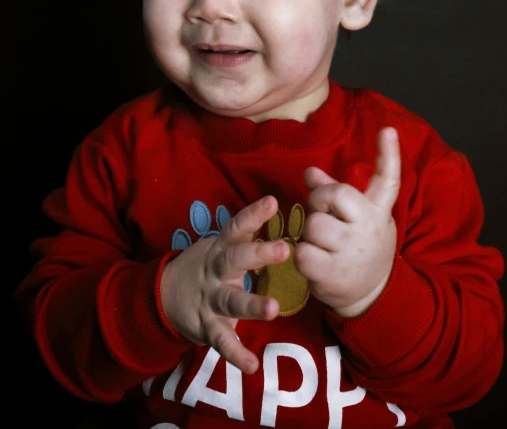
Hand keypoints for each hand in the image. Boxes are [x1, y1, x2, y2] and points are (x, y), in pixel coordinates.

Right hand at [160, 195, 289, 373]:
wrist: (161, 296)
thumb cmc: (206, 267)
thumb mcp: (220, 246)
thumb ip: (246, 233)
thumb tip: (278, 207)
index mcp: (221, 249)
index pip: (237, 227)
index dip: (253, 214)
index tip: (272, 201)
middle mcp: (216, 271)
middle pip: (235, 259)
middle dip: (259, 254)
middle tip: (285, 250)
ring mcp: (210, 299)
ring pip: (231, 300)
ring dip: (251, 305)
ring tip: (273, 309)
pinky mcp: (206, 326)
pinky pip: (222, 341)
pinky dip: (236, 354)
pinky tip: (252, 365)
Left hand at [294, 127, 400, 317]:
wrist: (371, 295)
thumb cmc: (358, 246)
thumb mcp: (356, 219)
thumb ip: (333, 194)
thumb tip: (310, 171)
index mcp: (376, 211)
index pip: (387, 180)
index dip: (388, 154)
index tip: (387, 130)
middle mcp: (369, 228)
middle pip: (334, 195)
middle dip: (319, 200)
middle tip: (323, 214)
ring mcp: (353, 252)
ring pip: (314, 224)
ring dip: (310, 233)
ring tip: (322, 244)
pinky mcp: (334, 274)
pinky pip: (302, 252)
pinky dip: (302, 256)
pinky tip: (315, 262)